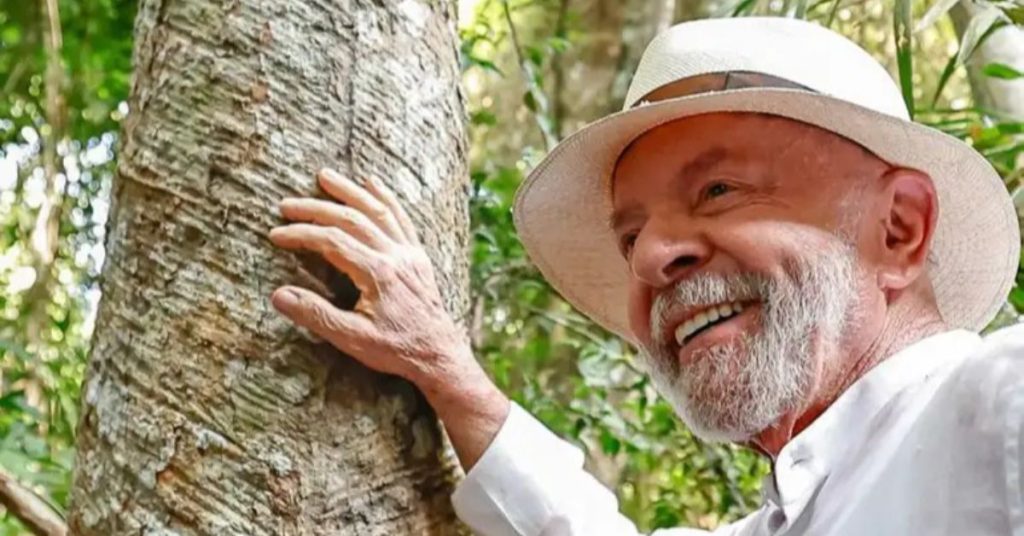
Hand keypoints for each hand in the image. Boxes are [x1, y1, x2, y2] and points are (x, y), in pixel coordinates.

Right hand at [269, 168, 509, 467]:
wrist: (440, 354)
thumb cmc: (397, 350)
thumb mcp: (353, 340)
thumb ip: (316, 315)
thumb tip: (278, 295)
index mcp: (377, 273)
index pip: (332, 242)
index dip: (301, 235)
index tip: (276, 235)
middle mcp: (395, 255)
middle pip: (352, 219)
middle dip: (316, 209)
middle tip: (286, 204)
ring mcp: (409, 252)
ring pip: (378, 211)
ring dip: (350, 191)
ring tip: (325, 175)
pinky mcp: (418, 255)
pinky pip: (401, 218)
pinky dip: (386, 197)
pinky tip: (372, 182)